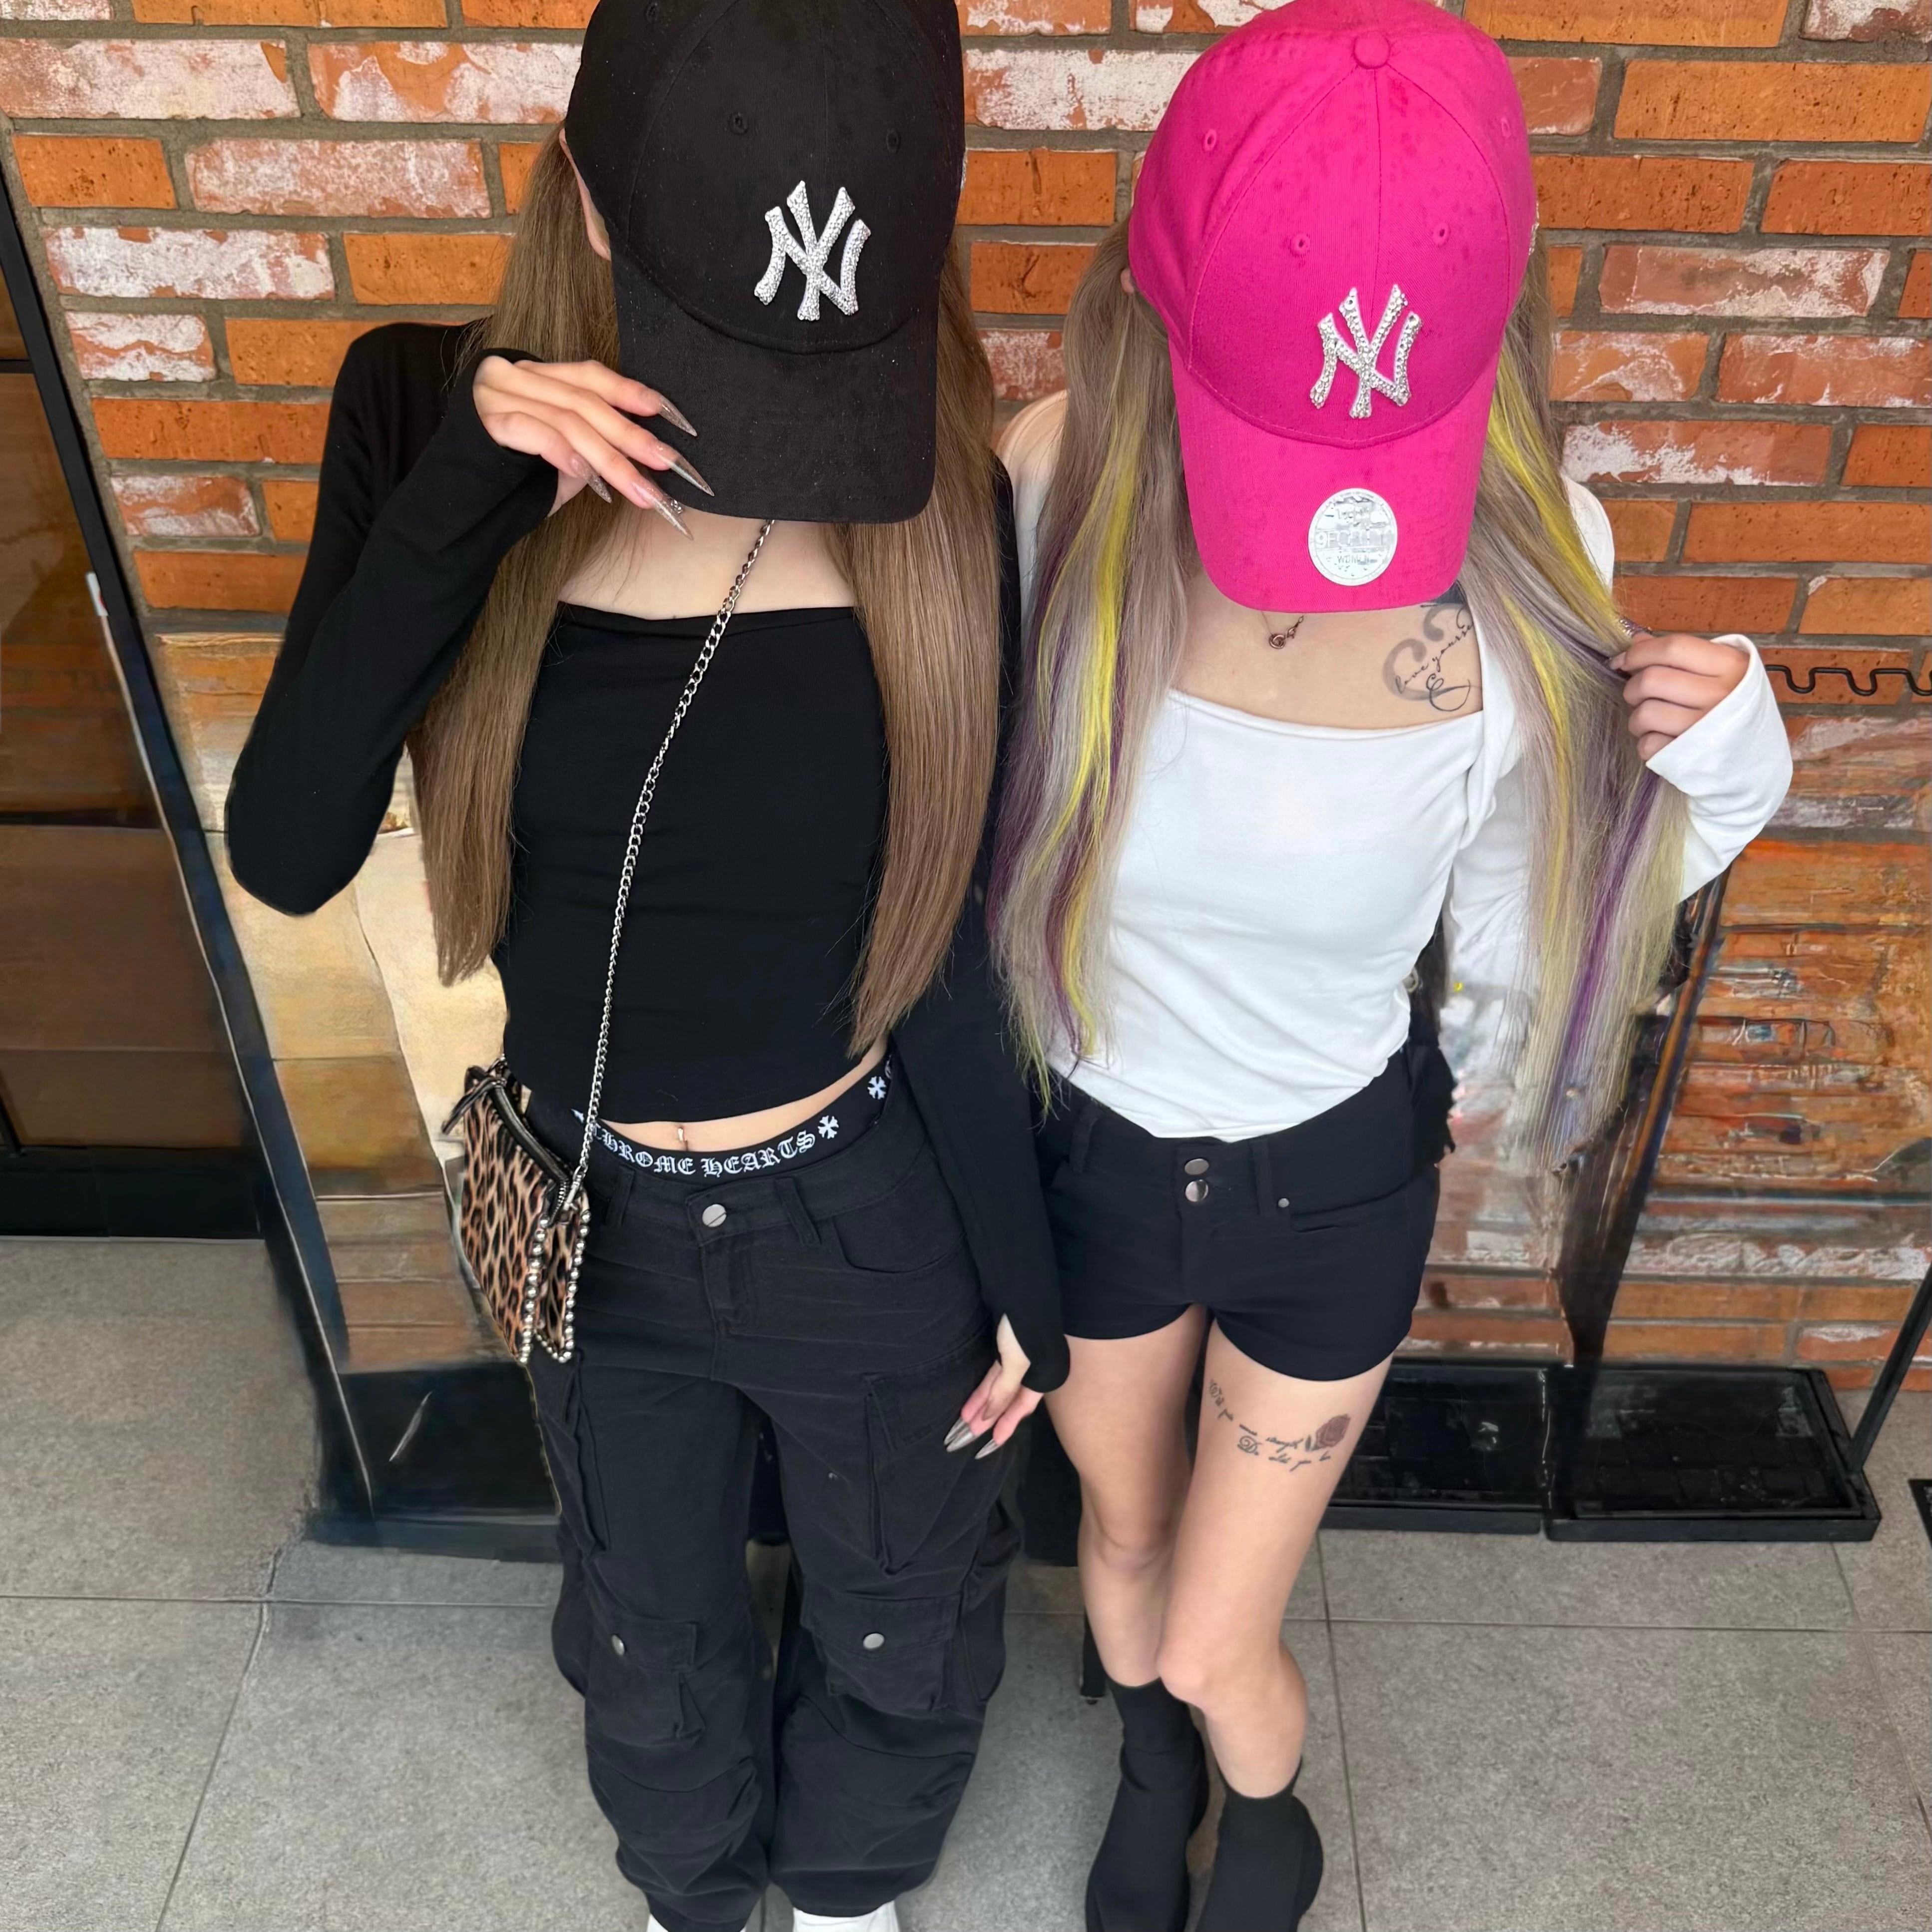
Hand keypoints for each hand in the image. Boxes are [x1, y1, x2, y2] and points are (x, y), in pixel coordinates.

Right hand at [471, 354, 706, 528]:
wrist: (459, 504)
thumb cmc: (514, 484)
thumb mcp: (562, 461)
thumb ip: (592, 446)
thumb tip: (641, 454)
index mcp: (535, 376)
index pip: (590, 375)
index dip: (629, 392)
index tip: (667, 413)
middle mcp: (514, 376)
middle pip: (585, 402)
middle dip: (630, 435)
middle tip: (666, 462)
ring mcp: (496, 395)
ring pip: (567, 421)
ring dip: (610, 458)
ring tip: (640, 488)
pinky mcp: (483, 422)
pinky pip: (533, 432)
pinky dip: (562, 453)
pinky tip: (586, 475)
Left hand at [945, 1316, 1043, 1459]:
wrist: (1020, 1292)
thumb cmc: (1023, 1329)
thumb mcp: (1015, 1362)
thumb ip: (1003, 1391)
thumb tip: (989, 1416)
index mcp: (1046, 1374)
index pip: (1024, 1406)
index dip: (1008, 1424)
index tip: (993, 1442)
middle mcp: (1035, 1369)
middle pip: (1009, 1399)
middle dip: (990, 1417)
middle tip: (969, 1435)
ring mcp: (1019, 1359)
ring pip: (998, 1388)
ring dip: (982, 1404)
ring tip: (964, 1421)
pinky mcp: (1006, 1349)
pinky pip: (993, 1375)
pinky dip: (983, 1388)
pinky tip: (971, 1401)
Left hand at [1611, 627, 1748, 761]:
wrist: (1760, 756)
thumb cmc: (1733, 706)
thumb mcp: (1720, 671)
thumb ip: (1682, 655)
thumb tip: (1638, 641)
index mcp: (1730, 666)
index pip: (1673, 648)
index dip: (1639, 653)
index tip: (1622, 661)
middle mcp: (1720, 695)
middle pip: (1651, 680)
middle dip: (1633, 687)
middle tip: (1639, 695)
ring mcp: (1705, 728)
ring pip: (1644, 714)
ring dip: (1637, 718)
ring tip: (1651, 721)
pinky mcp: (1692, 757)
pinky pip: (1648, 745)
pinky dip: (1647, 743)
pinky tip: (1662, 740)